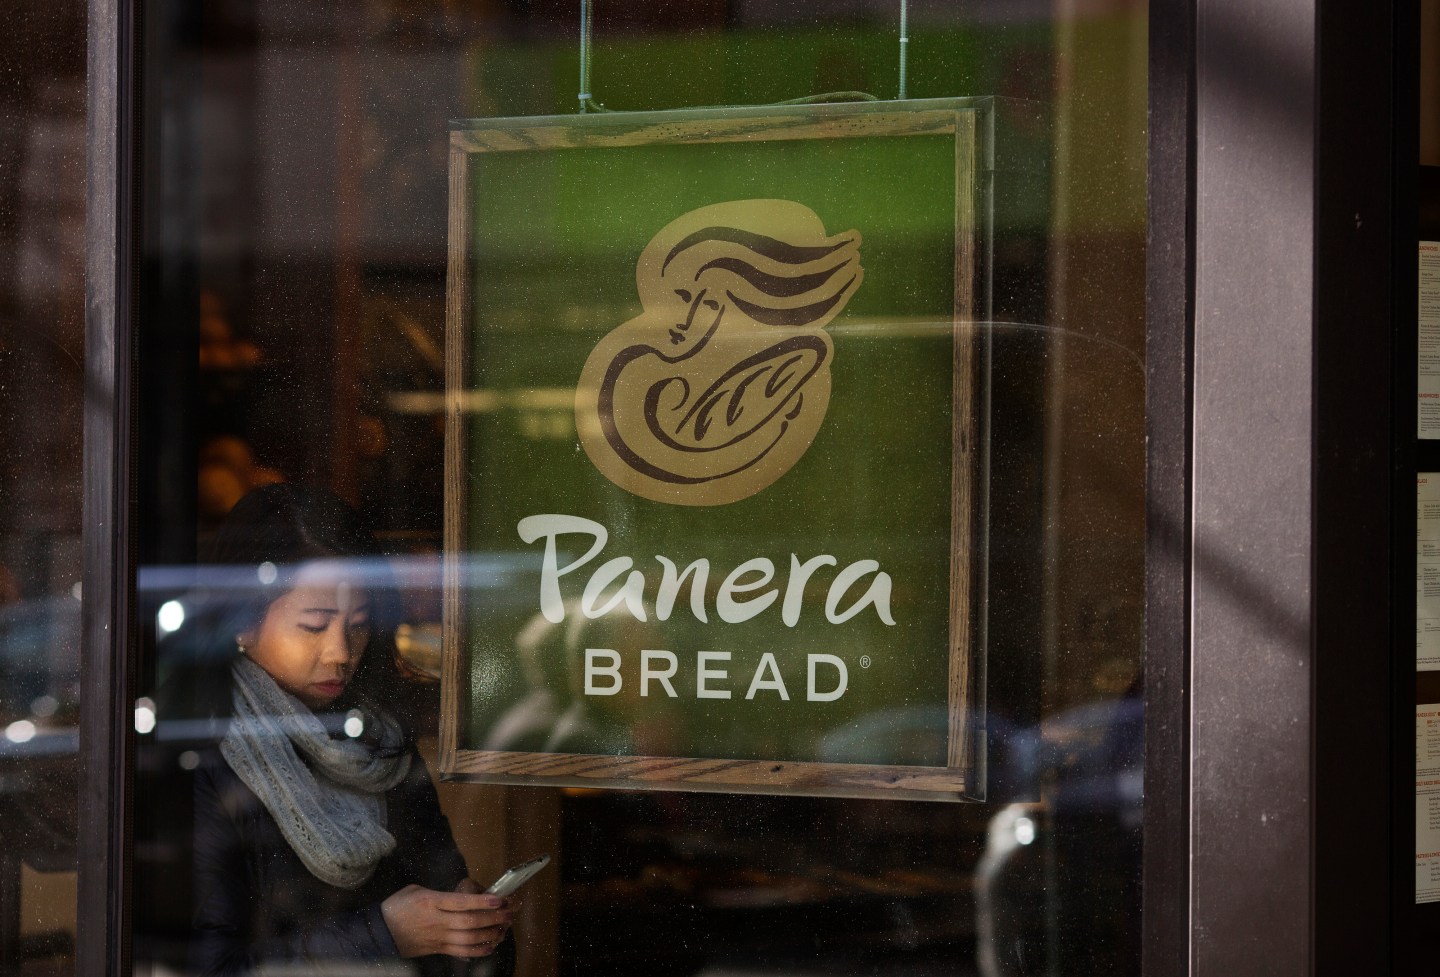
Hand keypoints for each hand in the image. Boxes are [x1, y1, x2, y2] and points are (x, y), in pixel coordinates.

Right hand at [380, 884, 512, 957]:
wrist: (380, 931)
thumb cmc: (398, 906)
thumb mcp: (416, 890)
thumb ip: (440, 892)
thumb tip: (462, 894)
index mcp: (431, 902)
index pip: (461, 902)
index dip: (482, 901)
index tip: (499, 898)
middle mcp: (437, 921)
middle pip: (470, 922)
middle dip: (493, 917)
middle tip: (510, 911)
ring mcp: (438, 938)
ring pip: (469, 939)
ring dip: (490, 934)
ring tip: (505, 927)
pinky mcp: (438, 949)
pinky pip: (462, 952)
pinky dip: (479, 950)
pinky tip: (491, 945)